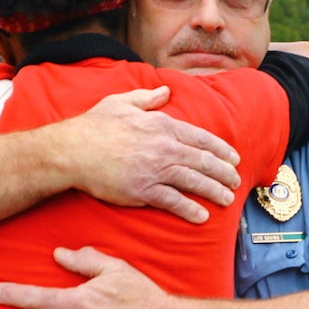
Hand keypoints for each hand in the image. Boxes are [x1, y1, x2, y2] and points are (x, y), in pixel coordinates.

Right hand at [67, 86, 240, 223]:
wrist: (72, 150)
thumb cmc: (94, 125)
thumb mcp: (121, 102)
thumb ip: (147, 98)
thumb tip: (165, 91)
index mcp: (162, 125)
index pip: (201, 138)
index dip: (221, 150)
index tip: (234, 158)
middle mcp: (164, 147)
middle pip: (204, 161)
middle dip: (224, 172)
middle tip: (236, 181)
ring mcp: (155, 170)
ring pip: (194, 182)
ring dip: (214, 191)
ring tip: (227, 199)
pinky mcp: (143, 191)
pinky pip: (173, 202)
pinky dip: (190, 210)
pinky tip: (202, 216)